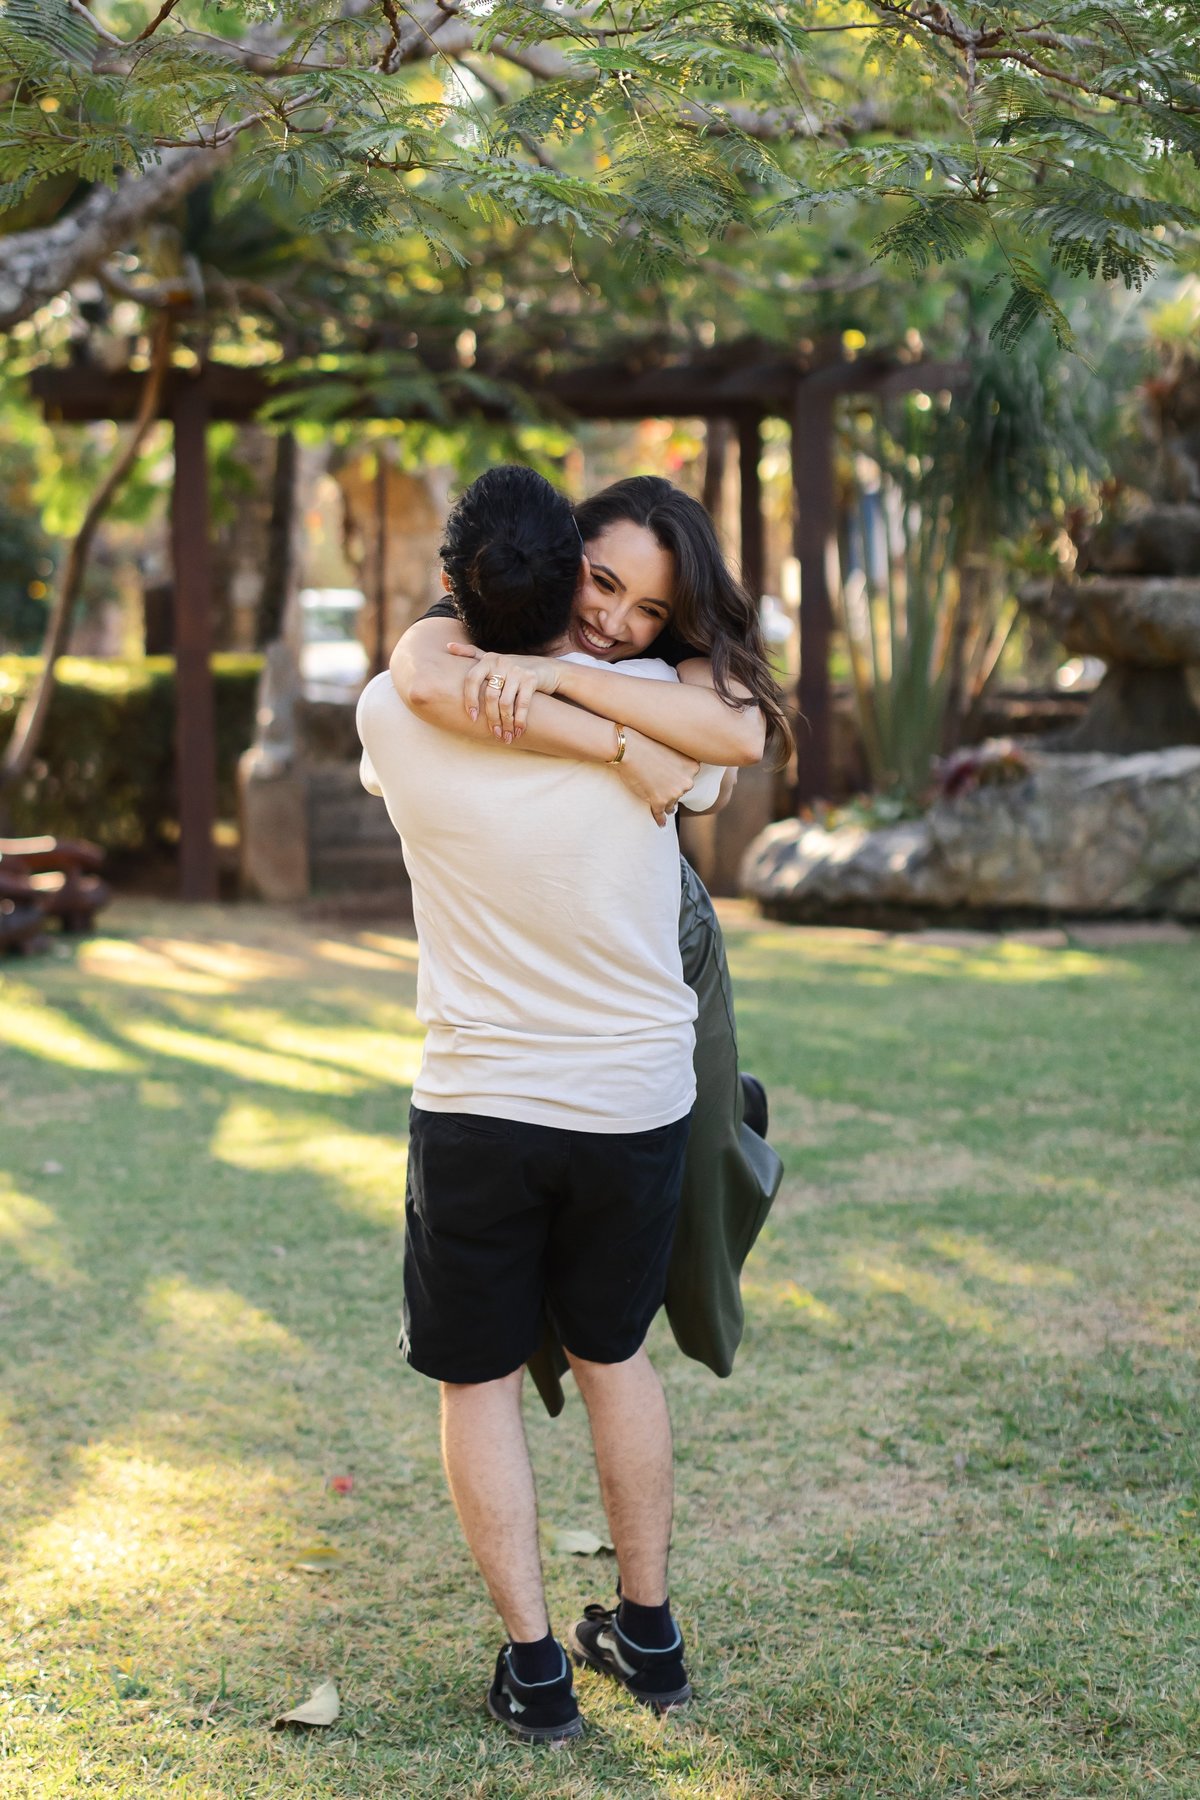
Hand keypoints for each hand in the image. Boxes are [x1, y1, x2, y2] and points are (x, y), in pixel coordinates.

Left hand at [447, 643, 561, 740]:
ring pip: (505, 703)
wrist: (547, 669)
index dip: (469, 699)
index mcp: (488, 659)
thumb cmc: (515, 669)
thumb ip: (472, 654)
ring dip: (506, 723)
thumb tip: (448, 645)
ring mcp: (517, 670)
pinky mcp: (531, 678)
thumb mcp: (494, 659)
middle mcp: (501, 662)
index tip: (472, 717)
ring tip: (506, 736)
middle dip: (491, 718)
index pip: (471, 679)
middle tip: (494, 733)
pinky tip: (519, 731)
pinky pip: (522, 704)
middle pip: (490, 695)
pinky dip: (520, 720)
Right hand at [614, 728, 698, 826]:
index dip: (679, 777)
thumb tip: (679, 773)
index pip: (689, 777)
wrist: (629, 748)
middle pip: (681, 791)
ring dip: (666, 804)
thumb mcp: (671, 748)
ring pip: (671, 804)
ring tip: (656, 800)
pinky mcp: (659, 802)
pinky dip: (660, 819)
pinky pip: (660, 814)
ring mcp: (674, 793)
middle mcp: (687, 781)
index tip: (672, 778)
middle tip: (660, 785)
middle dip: (673, 790)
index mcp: (693, 766)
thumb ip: (680, 760)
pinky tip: (660, 823)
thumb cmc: (646, 744)